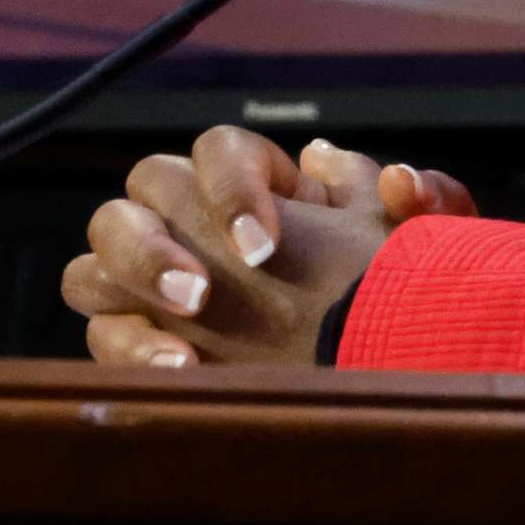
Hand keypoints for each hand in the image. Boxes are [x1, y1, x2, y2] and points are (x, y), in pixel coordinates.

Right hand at [62, 128, 475, 368]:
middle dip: (158, 240)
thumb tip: (395, 179)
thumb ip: (428, 201)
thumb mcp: (427, 247)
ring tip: (183, 347)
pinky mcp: (147, 344)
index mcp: (258, 183)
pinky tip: (182, 375)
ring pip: (96, 263)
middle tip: (204, 295)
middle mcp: (199, 224)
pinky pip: (103, 338)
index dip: (229, 187)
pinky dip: (131, 353)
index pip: (214, 149)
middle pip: (138, 192)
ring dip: (131, 291)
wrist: (383, 362)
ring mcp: (161, 287)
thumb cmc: (395, 292)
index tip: (267, 246)